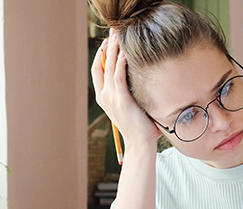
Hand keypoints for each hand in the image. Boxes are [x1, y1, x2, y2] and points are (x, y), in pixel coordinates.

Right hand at [90, 29, 160, 147]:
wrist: (140, 144)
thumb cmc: (141, 128)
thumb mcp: (133, 107)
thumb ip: (133, 93)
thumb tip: (144, 81)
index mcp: (105, 98)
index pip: (98, 71)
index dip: (101, 55)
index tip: (108, 43)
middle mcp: (104, 96)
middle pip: (101, 65)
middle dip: (106, 47)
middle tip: (112, 32)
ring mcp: (111, 97)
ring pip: (109, 67)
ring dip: (113, 50)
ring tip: (118, 36)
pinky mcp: (121, 99)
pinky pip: (118, 76)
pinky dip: (120, 63)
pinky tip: (125, 53)